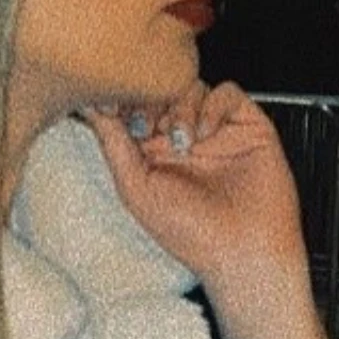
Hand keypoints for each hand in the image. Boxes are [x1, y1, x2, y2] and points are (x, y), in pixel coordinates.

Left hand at [82, 82, 305, 293]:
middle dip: (149, 101)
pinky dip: (213, 106)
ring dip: (181, 106)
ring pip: (191, 86)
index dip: (122, 102)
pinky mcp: (247, 125)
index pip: (133, 107)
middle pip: (161, 89)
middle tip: (148, 128)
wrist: (244, 252)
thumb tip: (91, 108)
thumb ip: (113, 144)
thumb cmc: (192, 233)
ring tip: (184, 141)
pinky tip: (207, 135)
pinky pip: (227, 93)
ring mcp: (215, 130)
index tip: (113, 108)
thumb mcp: (136, 189)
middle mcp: (184, 138)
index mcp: (154, 152)